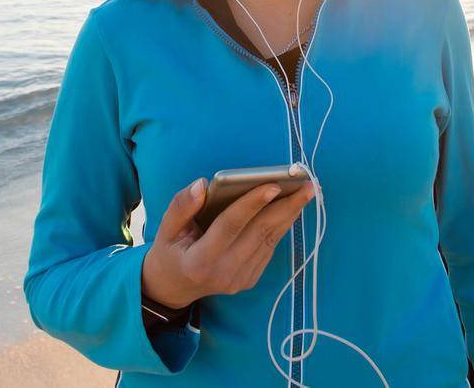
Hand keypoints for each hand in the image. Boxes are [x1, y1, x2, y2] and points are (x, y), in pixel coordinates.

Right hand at [141, 176, 316, 309]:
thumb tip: (203, 184)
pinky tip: (291, 208)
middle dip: (286, 206)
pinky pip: (268, 248)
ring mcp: (239, 280)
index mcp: (200, 260)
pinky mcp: (249, 280)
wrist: (173, 288)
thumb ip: (181, 206)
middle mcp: (223, 273)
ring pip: (270, 240)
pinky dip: (281, 227)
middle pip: (259, 233)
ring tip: (306, 192)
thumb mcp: (165, 229)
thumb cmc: (170, 251)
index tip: (273, 185)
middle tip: (307, 184)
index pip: (230, 226)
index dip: (252, 204)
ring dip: (290, 214)